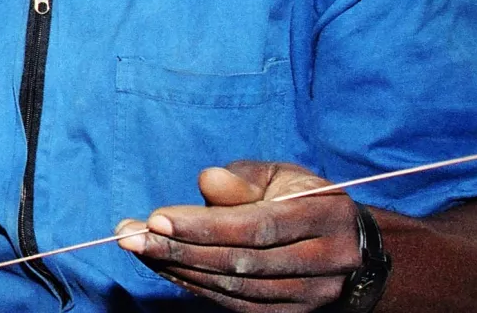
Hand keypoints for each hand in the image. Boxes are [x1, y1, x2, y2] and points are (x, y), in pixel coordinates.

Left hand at [116, 161, 361, 312]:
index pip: (256, 226)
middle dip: (179, 249)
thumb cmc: (301, 198)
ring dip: (179, 269)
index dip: (204, 225)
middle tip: (129, 236)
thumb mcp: (280, 176)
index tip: (155, 218)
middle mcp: (324, 260)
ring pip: (236, 288)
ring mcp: (309, 294)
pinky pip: (236, 304)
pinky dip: (196, 286)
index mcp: (324, 216)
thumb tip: (207, 180)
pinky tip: (165, 267)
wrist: (348, 245)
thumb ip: (243, 179)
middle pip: (242, 261)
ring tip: (139, 248)